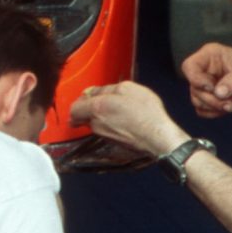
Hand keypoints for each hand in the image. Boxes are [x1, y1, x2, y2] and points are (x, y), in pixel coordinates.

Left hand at [68, 80, 183, 156]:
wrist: (157, 137)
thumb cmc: (145, 112)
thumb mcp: (128, 89)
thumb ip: (107, 89)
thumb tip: (94, 92)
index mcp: (97, 108)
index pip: (74, 108)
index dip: (80, 100)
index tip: (88, 96)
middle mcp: (96, 124)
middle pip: (83, 116)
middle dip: (90, 108)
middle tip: (103, 102)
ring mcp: (104, 136)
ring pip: (95, 124)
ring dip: (102, 117)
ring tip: (119, 110)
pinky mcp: (113, 143)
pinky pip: (106, 131)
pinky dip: (112, 125)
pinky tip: (126, 121)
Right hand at [181, 42, 231, 117]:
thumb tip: (218, 92)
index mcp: (210, 55)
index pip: (189, 66)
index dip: (196, 79)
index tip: (212, 88)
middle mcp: (204, 70)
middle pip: (193, 87)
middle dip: (212, 99)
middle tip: (231, 103)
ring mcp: (205, 85)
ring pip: (197, 100)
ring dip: (215, 107)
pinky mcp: (208, 99)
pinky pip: (202, 111)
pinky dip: (215, 113)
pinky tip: (229, 107)